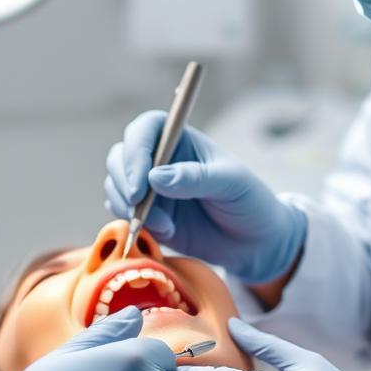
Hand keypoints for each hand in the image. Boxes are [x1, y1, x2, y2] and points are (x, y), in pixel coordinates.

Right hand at [104, 110, 306, 283]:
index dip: (135, 149)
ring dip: (128, 206)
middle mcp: (160, 160)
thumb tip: (155, 177)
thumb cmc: (249, 202)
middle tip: (137, 203)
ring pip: (115, 186)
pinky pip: (122, 215)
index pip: (145, 128)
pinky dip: (133, 224)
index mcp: (181, 140)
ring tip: (165, 225)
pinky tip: (166, 232)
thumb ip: (195, 178)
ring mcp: (150, 189)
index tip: (140, 181)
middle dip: (122, 180)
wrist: (254, 242)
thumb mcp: (231, 184)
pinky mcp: (147, 216)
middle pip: (120, 156)